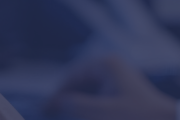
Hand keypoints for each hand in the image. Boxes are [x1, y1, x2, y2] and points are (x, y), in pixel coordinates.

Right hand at [45, 56, 176, 119]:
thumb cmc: (136, 117)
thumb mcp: (100, 112)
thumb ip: (73, 105)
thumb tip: (54, 101)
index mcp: (105, 64)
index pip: (72, 77)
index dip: (57, 95)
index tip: (44, 111)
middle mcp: (111, 66)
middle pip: (80, 82)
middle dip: (67, 99)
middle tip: (52, 114)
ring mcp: (118, 77)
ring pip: (89, 90)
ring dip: (78, 104)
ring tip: (66, 115)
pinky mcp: (123, 91)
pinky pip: (99, 96)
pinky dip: (90, 107)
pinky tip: (86, 115)